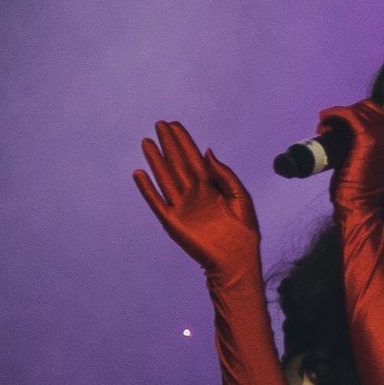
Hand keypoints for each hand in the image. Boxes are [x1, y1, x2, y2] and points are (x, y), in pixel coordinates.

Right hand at [133, 121, 259, 278]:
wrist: (237, 259)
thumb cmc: (244, 231)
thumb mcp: (241, 196)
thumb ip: (225, 174)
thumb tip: (207, 152)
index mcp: (210, 187)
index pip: (194, 158)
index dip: (184, 142)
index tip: (175, 125)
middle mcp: (194, 194)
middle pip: (177, 164)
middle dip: (169, 144)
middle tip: (159, 125)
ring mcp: (182, 207)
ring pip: (165, 178)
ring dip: (155, 160)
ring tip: (147, 142)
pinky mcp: (173, 222)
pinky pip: (157, 202)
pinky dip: (147, 189)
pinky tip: (139, 174)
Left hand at [318, 98, 383, 209]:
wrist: (360, 200)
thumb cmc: (360, 181)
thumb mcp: (369, 153)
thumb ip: (366, 136)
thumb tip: (345, 120)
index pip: (373, 109)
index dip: (353, 112)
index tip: (339, 123)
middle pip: (363, 107)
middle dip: (343, 114)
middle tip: (329, 127)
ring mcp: (381, 132)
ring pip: (354, 110)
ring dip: (335, 116)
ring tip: (324, 129)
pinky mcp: (367, 136)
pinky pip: (348, 115)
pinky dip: (333, 114)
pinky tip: (324, 120)